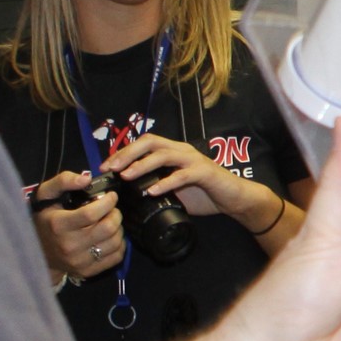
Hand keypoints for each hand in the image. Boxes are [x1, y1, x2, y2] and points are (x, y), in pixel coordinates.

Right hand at [33, 171, 123, 281]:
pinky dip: (119, 244)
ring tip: (109, 222)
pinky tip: (110, 237)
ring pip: (115, 242)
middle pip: (108, 228)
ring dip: (118, 228)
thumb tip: (87, 178)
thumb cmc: (45, 219)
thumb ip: (64, 181)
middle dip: (116, 214)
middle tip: (111, 209)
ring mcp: (79, 261)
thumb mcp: (46, 195)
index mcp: (59, 225)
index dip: (108, 202)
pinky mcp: (88, 271)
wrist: (38, 253)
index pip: (92, 214)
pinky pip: (116, 256)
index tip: (111, 196)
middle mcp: (70, 245)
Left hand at [110, 132, 267, 223]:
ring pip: (163, 154)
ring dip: (142, 164)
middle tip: (111, 168)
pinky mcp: (204, 172)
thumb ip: (156, 188)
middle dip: (127, 153)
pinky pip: (182, 174)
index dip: (123, 152)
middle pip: (150, 142)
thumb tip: (129, 198)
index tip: (106, 167)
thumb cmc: (204, 194)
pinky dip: (165, 182)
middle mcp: (182, 151)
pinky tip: (152, 191)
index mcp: (173, 152)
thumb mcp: (174, 190)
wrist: (235, 199)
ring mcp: (194, 160)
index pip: (144, 144)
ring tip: (127, 176)